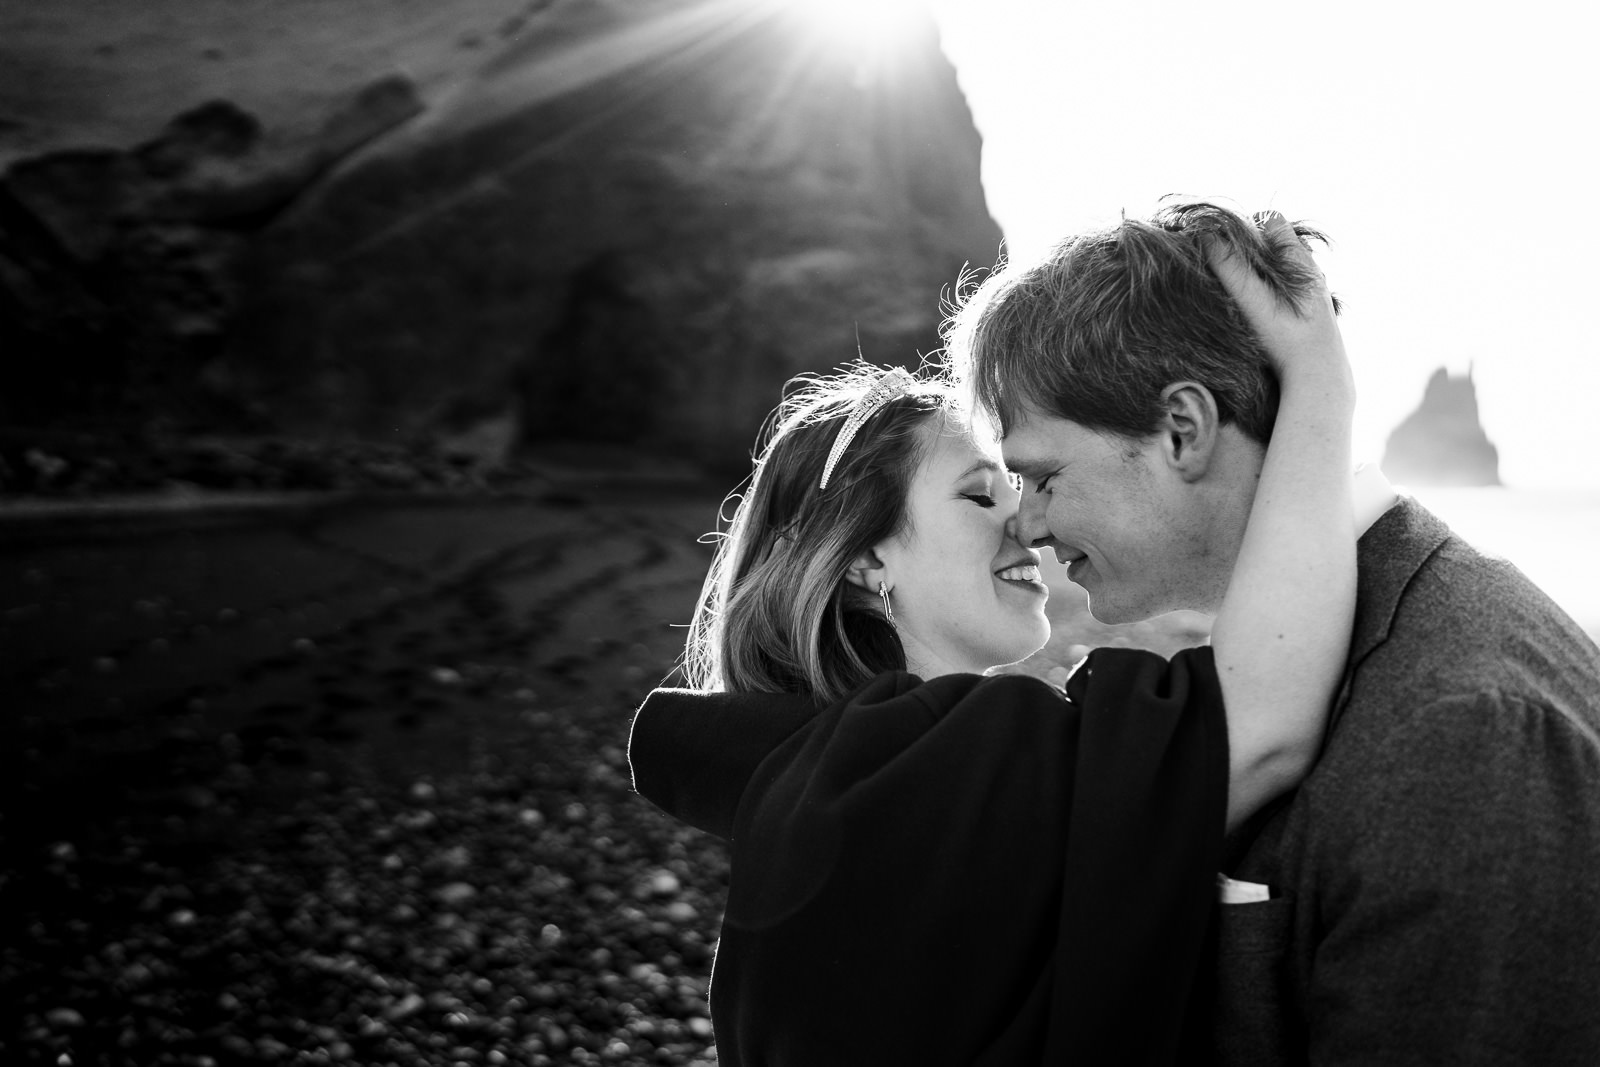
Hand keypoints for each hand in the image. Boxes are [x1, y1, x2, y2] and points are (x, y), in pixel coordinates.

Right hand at [1206, 211, 1348, 386]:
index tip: (1222, 242)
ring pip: (1278, 270)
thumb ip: (1230, 268)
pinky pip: (1281, 292)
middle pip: (1274, 245)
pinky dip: (1264, 293)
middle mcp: (1310, 274)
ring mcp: (1311, 295)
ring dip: (1255, 274)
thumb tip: (1206, 233)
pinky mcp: (1307, 315)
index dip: (1245, 226)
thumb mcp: (1254, 301)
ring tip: (1231, 289)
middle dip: (1247, 250)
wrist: (1318, 381)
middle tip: (1219, 264)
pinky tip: (1248, 311)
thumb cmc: (1287, 341)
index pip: (1272, 222)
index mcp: (1302, 262)